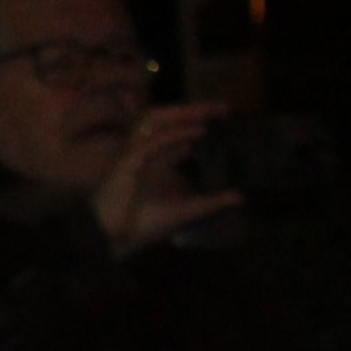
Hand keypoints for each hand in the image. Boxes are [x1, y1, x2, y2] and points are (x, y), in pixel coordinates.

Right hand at [93, 105, 240, 257]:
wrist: (110, 240)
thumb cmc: (138, 227)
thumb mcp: (184, 211)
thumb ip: (210, 203)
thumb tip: (241, 197)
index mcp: (155, 166)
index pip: (177, 139)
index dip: (198, 128)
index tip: (225, 123)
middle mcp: (146, 156)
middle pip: (168, 124)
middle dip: (193, 113)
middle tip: (223, 110)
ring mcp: (134, 156)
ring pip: (156, 125)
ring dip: (183, 117)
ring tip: (210, 113)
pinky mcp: (127, 162)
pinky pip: (151, 142)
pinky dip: (174, 135)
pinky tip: (196, 132)